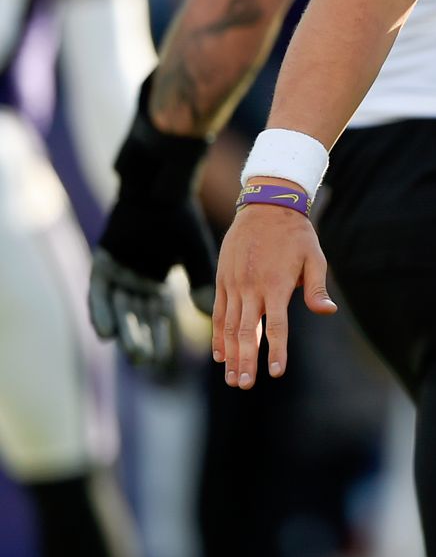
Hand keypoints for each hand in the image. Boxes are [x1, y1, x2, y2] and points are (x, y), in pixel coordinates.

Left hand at [89, 84, 218, 374]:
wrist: (162, 192)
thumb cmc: (181, 220)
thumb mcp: (196, 257)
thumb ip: (204, 286)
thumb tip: (215, 317)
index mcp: (159, 279)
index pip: (159, 315)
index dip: (162, 337)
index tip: (166, 362)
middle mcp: (136, 279)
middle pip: (138, 316)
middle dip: (142, 340)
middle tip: (147, 364)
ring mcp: (119, 272)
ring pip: (120, 309)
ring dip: (125, 331)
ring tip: (132, 355)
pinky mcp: (103, 263)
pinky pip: (100, 294)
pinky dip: (103, 313)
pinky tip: (107, 333)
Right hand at [212, 188, 337, 387]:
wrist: (266, 207)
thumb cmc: (296, 234)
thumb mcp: (314, 257)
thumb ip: (317, 287)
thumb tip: (327, 311)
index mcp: (277, 285)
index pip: (276, 326)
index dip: (276, 350)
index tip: (276, 372)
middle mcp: (252, 288)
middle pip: (247, 331)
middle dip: (246, 360)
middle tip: (245, 385)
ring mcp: (234, 285)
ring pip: (229, 326)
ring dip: (230, 353)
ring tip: (232, 378)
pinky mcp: (224, 280)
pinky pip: (219, 313)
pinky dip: (218, 335)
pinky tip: (220, 354)